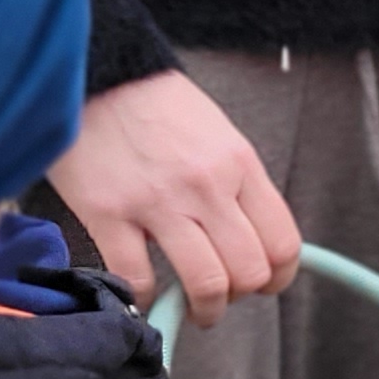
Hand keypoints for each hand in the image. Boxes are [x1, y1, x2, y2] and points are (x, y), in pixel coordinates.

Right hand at [48, 70, 298, 327]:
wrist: (96, 69)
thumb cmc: (155, 104)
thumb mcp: (218, 136)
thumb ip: (237, 186)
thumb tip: (250, 239)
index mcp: (240, 166)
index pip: (283, 243)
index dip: (279, 277)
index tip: (264, 285)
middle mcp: (207, 187)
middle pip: (248, 271)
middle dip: (240, 296)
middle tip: (224, 296)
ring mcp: (158, 202)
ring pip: (205, 283)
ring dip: (204, 309)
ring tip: (194, 309)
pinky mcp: (108, 212)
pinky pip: (138, 276)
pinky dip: (145, 297)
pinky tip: (144, 291)